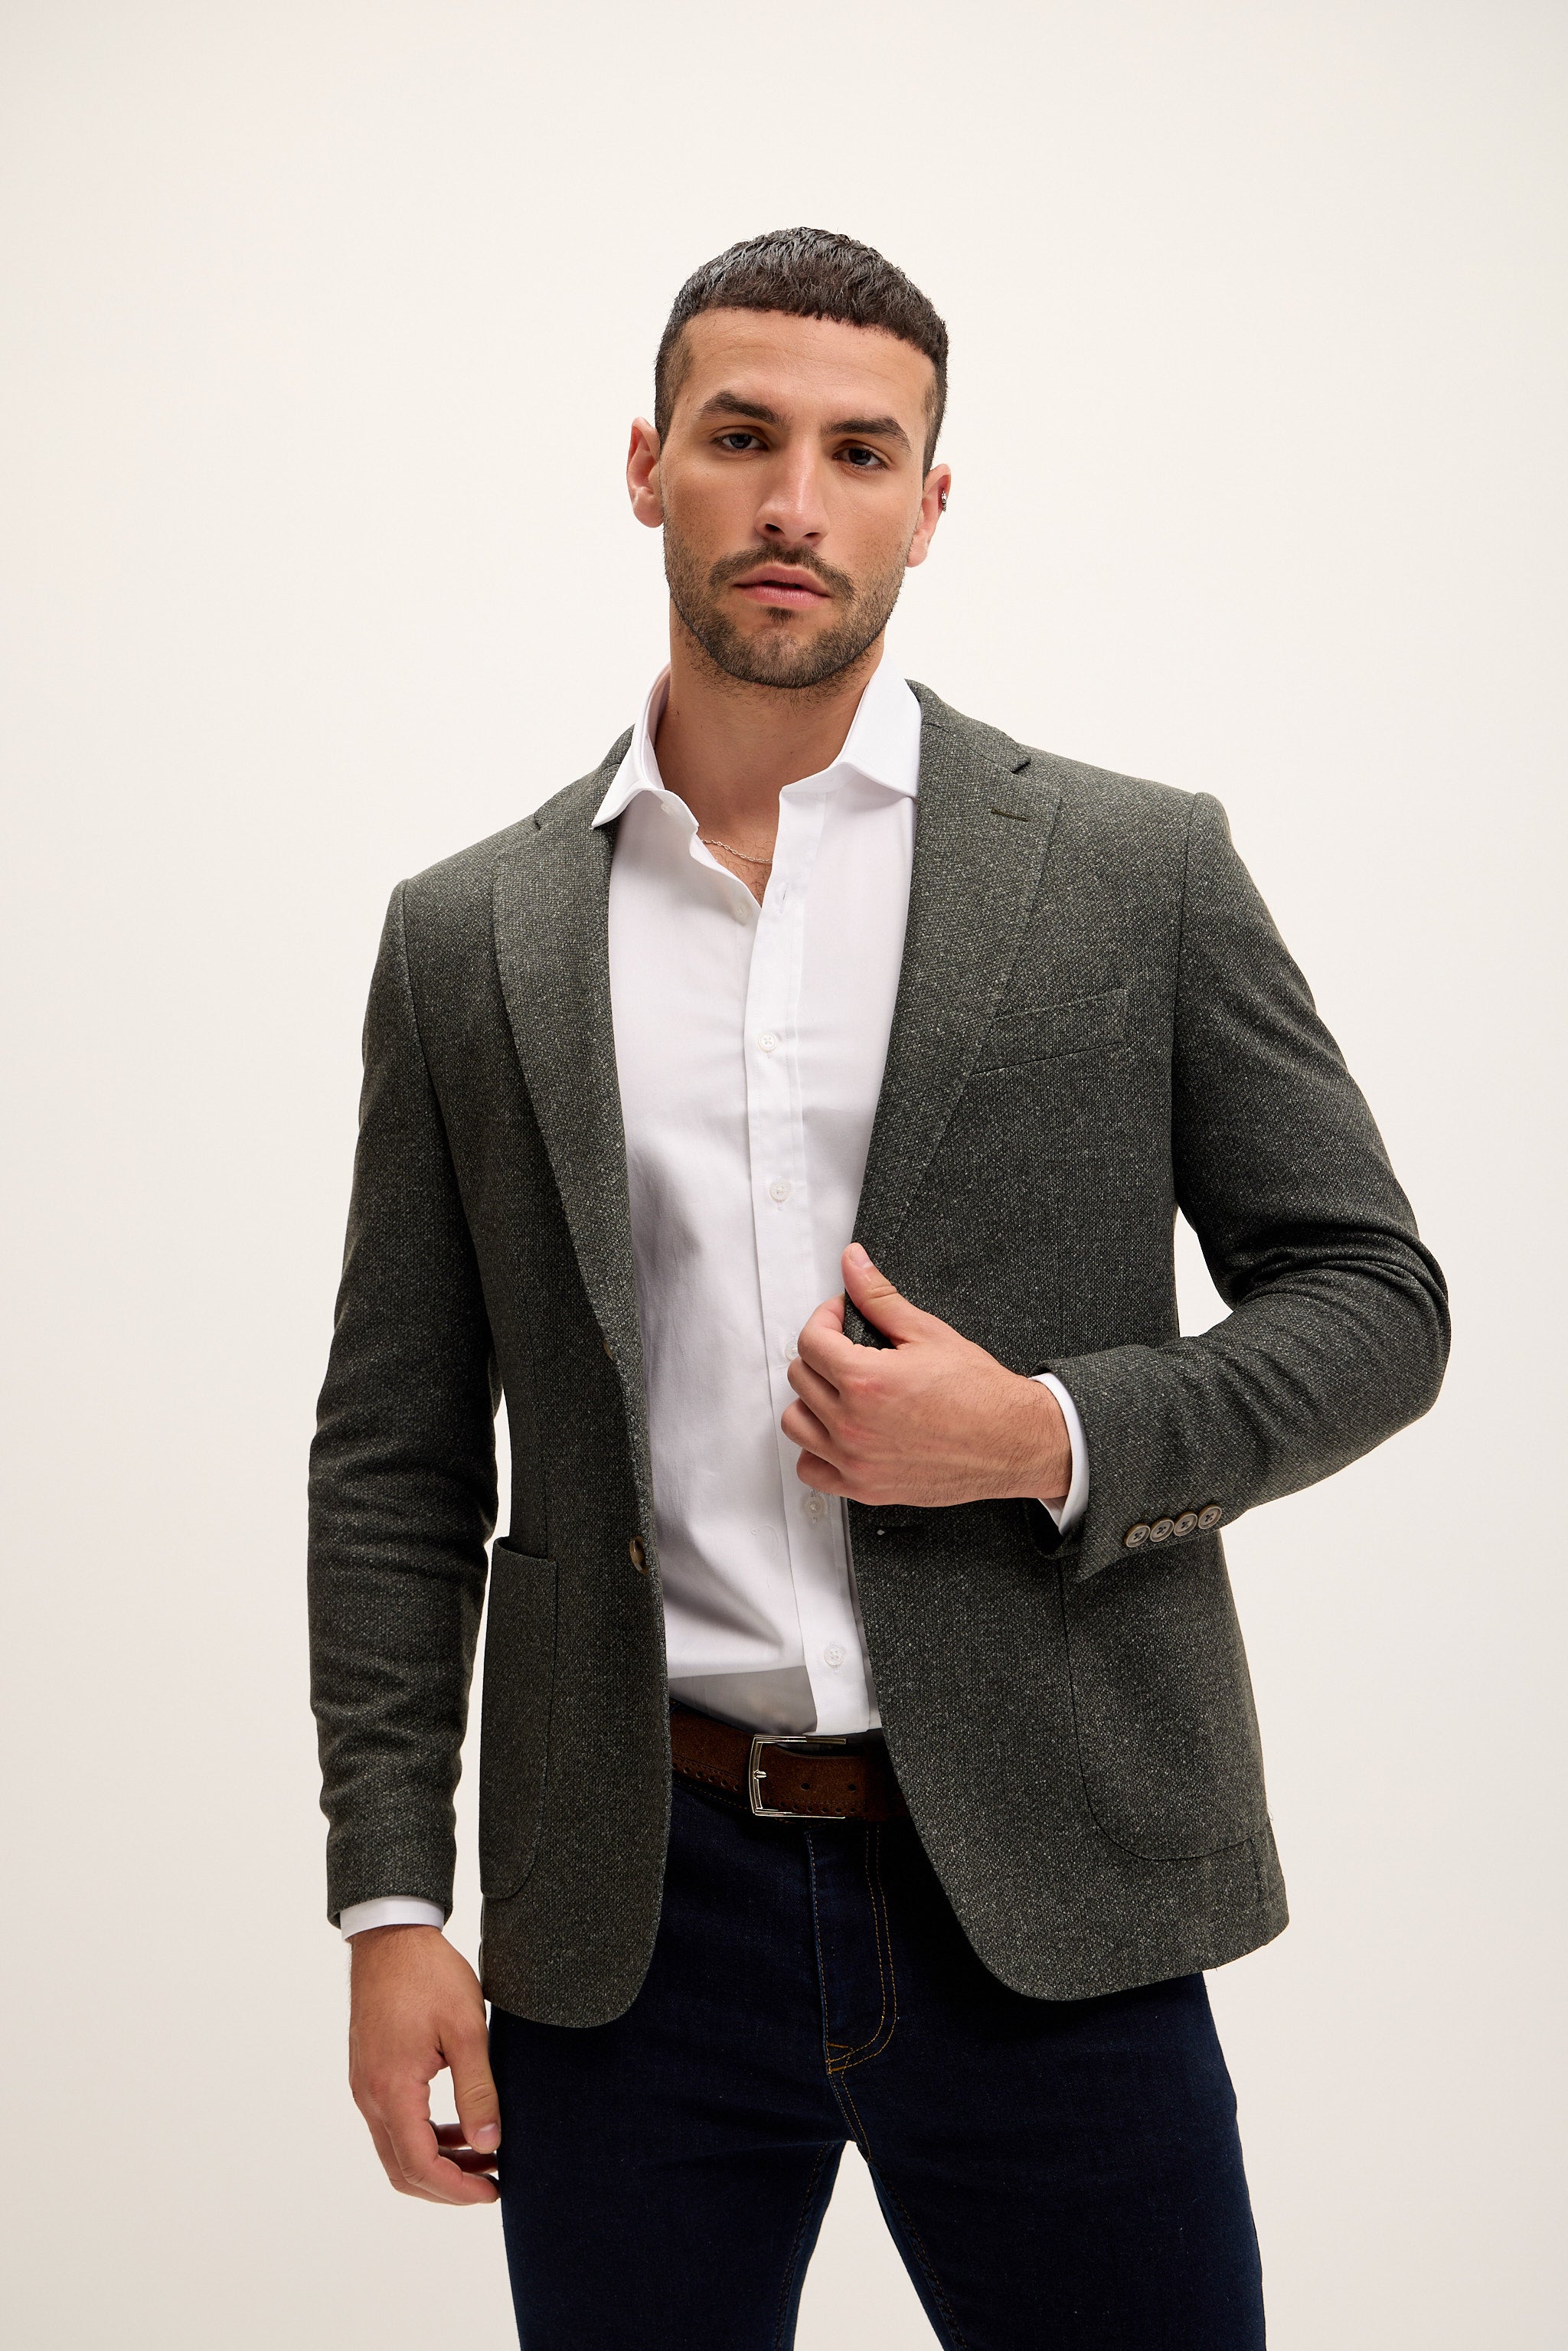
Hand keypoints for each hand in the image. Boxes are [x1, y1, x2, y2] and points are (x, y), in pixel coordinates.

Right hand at [348, 1924, 500, 2205]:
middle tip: (492, 2183)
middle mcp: (370, 2097)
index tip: (493, 2191)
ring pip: (396, 2150)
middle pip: (402, 2169)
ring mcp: (365, 2087)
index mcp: (392, 2090)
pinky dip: (424, 2138)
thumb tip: (489, 2144)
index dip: (457, 2189)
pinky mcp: (369, 2075)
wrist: (391, 1937)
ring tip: (484, 2156)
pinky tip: (458, 2129)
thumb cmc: (429, 1976)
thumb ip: (477, 2092)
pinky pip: (393, 2124)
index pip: (419, 2166)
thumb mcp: (466, 2031)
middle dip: (447, 2186)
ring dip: (437, 2162)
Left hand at [782, 1245, 1070, 1507]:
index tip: (841, 1317)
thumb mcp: (928, 1332)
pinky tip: (839, 1432)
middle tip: (849, 1349)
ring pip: (796, 1423)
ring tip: (841, 1390)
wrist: (1012, 1442)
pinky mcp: (864, 1488)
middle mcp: (853, 1425)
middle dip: (821, 1354)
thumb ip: (879, 1297)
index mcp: (865, 1381)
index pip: (810, 1341)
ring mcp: (855, 1460)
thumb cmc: (980, 1393)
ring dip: (812, 1400)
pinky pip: (810, 1469)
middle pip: (800, 1378)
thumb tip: (853, 1263)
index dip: (825, 1318)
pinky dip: (816, 1450)